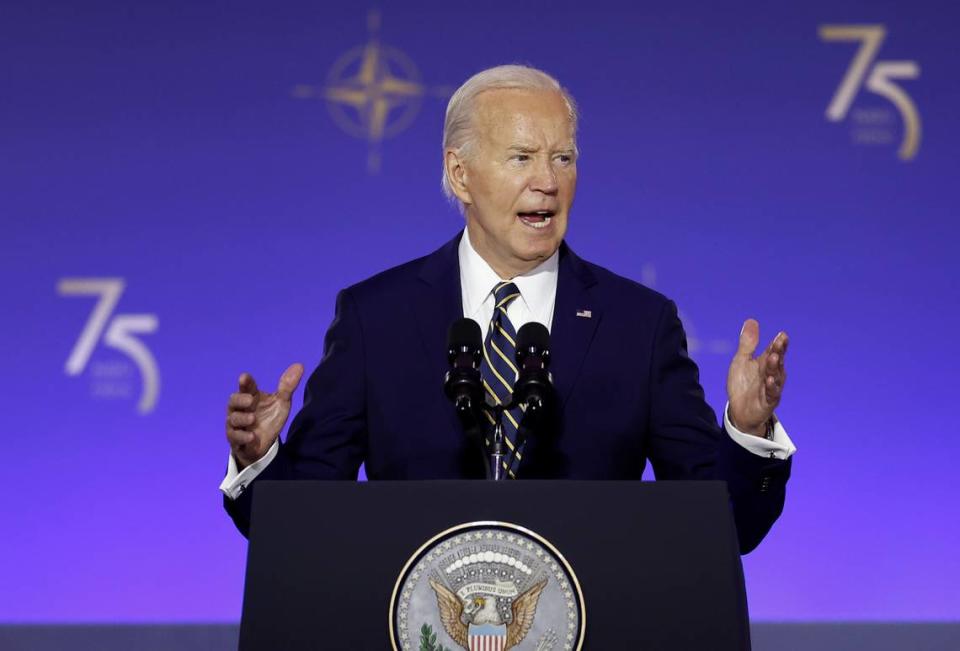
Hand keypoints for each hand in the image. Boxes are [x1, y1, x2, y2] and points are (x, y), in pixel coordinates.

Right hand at [225, 363, 303, 468]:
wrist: (263, 443)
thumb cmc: (270, 418)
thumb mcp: (281, 402)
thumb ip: (287, 386)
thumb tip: (300, 365)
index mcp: (250, 396)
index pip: (246, 386)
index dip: (245, 382)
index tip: (244, 377)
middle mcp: (239, 409)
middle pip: (233, 401)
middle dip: (240, 400)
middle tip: (250, 400)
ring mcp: (235, 424)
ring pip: (233, 419)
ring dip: (242, 419)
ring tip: (252, 418)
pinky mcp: (235, 439)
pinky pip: (235, 437)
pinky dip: (242, 437)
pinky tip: (251, 437)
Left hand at [727, 319, 787, 435]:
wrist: (739, 410)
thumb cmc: (743, 383)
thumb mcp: (742, 361)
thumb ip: (748, 343)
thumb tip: (752, 320)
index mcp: (766, 363)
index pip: (774, 350)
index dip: (778, 343)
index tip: (782, 334)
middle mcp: (772, 374)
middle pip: (777, 361)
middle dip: (779, 351)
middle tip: (780, 341)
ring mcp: (771, 388)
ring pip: (776, 376)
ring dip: (775, 367)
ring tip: (774, 357)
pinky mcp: (767, 402)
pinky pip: (771, 394)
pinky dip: (771, 387)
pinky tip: (770, 380)